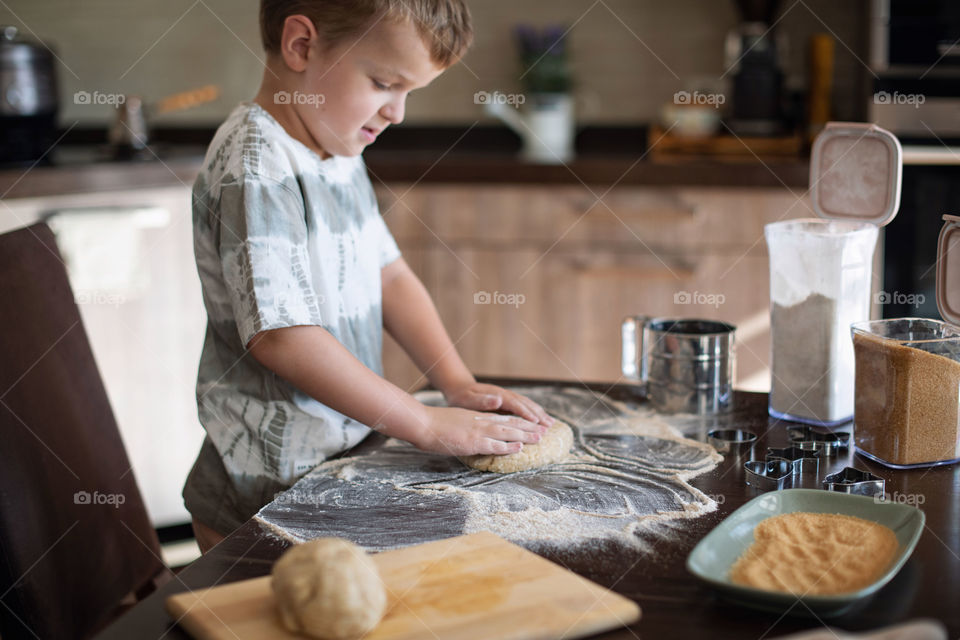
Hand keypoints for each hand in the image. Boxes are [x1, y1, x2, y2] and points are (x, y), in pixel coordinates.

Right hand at [414, 406, 545, 456]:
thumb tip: (473, 433)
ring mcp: (478, 431)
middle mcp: (481, 422)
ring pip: (508, 432)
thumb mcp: (456, 421)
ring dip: (526, 435)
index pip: (503, 418)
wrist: (424, 423)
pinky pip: (495, 445)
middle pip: (511, 423)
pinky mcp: (473, 441)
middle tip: (544, 430)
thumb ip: (468, 426)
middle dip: (529, 427)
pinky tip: (519, 448)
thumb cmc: (435, 424)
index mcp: (477, 417)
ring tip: (540, 437)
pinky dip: (509, 446)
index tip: (532, 423)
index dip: (519, 421)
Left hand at [443, 382, 553, 426]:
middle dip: (538, 414)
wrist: (459, 387)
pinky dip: (533, 412)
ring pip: (527, 404)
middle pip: (525, 404)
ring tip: (551, 422)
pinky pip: (523, 406)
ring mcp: (507, 397)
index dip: (526, 413)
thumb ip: (483, 400)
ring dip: (539, 413)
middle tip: (550, 426)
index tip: (536, 422)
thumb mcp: (468, 399)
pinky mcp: (506, 401)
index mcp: (498, 396)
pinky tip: (539, 418)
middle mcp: (505, 395)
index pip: (516, 405)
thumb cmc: (462, 396)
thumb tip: (498, 399)